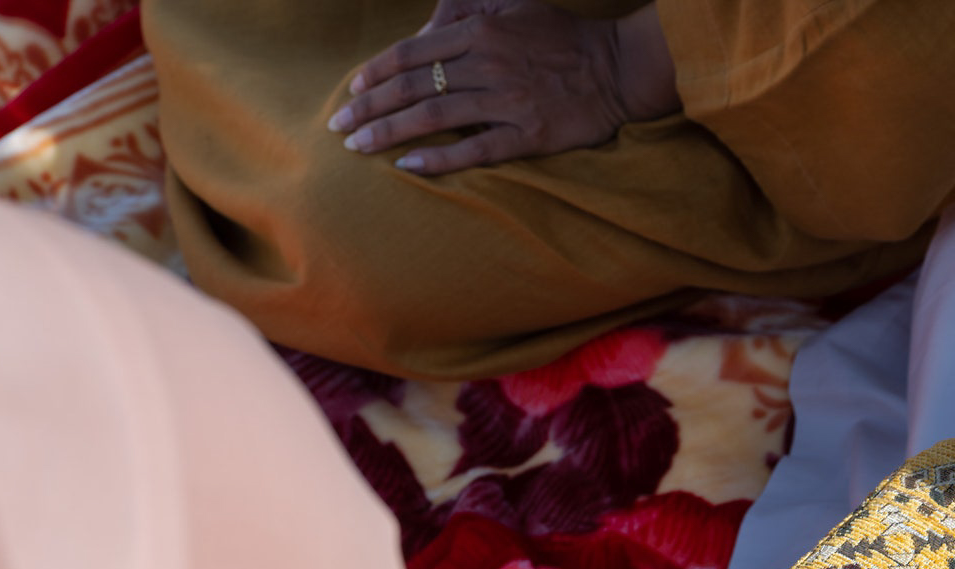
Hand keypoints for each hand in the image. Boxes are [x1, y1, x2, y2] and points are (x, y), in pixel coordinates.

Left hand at [329, 0, 677, 175]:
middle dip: (369, 107)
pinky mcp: (527, 134)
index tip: (351, 91)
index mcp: (479, 30)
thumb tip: (427, 32)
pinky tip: (408, 167)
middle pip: (412, 86)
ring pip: (433, 116)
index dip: (376, 72)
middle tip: (340, 127)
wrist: (614, 68)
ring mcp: (506, 100)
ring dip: (390, 133)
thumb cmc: (560, 36)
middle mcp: (486, 63)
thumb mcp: (512, 5)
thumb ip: (468, 13)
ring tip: (359, 148)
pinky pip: (474, 149)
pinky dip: (438, 158)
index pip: (412, 52)